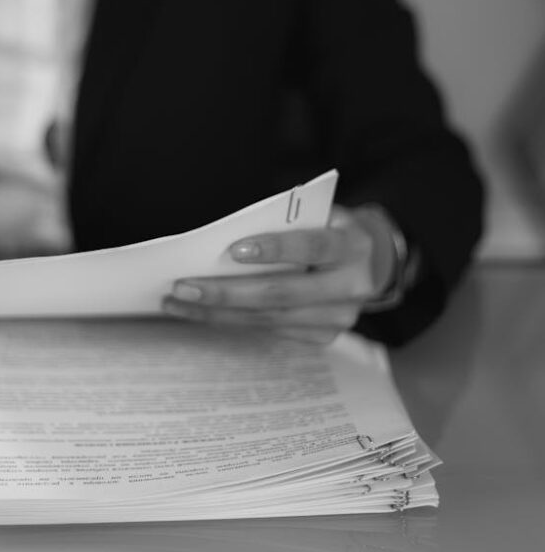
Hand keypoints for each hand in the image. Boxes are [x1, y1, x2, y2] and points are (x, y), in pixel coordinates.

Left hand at [162, 205, 396, 344]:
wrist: (373, 262)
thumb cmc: (332, 229)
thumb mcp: (321, 214)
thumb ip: (287, 222)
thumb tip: (224, 242)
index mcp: (354, 246)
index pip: (313, 247)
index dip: (274, 249)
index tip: (232, 249)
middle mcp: (351, 287)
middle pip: (281, 293)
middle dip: (226, 292)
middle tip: (182, 287)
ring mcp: (339, 319)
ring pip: (268, 319)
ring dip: (218, 313)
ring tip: (178, 303)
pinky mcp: (323, 337)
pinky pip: (270, 330)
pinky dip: (232, 321)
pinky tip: (201, 314)